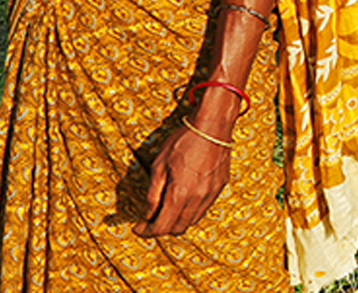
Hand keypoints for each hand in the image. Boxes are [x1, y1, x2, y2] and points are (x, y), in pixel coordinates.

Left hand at [134, 121, 232, 236]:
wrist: (213, 126)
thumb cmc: (183, 141)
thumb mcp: (159, 165)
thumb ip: (154, 193)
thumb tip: (149, 213)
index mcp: (180, 194)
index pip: (162, 226)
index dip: (147, 231)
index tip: (138, 228)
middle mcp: (198, 199)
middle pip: (178, 228)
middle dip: (162, 228)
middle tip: (150, 221)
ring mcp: (211, 194)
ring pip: (192, 221)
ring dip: (177, 221)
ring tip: (166, 210)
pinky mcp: (220, 187)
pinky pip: (203, 208)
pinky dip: (191, 211)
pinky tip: (183, 199)